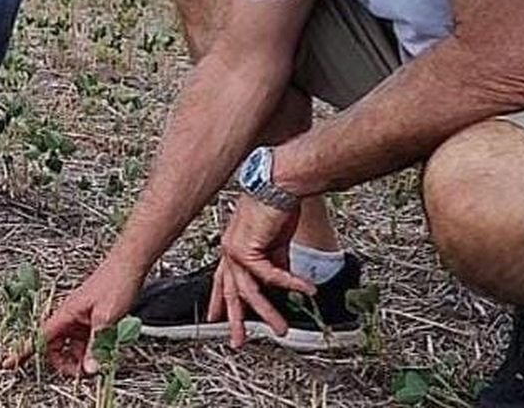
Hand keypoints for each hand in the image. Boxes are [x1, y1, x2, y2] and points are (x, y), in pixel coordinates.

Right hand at [4, 258, 142, 376]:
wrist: (129, 265)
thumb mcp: (106, 318)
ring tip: (95, 362)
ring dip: (79, 356)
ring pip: (71, 344)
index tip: (9, 362)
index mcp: (66, 312)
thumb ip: (97, 344)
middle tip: (80, 372)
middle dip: (63, 361)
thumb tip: (90, 367)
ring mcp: (81, 317)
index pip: (39, 336)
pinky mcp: (92, 318)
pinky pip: (84, 339)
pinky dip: (90, 348)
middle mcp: (70, 315)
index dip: (22, 350)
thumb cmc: (115, 281)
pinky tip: (103, 350)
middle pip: (54, 345)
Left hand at [207, 194, 314, 347]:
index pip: (222, 280)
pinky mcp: (246, 247)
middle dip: (235, 319)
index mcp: (233, 248)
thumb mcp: (276, 242)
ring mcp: (234, 249)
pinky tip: (305, 290)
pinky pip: (270, 275)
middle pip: (230, 292)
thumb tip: (283, 284)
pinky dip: (290, 284)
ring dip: (269, 312)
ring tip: (282, 329)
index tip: (217, 318)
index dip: (220, 301)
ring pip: (249, 291)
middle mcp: (229, 250)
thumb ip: (276, 262)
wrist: (279, 183)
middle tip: (238, 341)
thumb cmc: (277, 207)